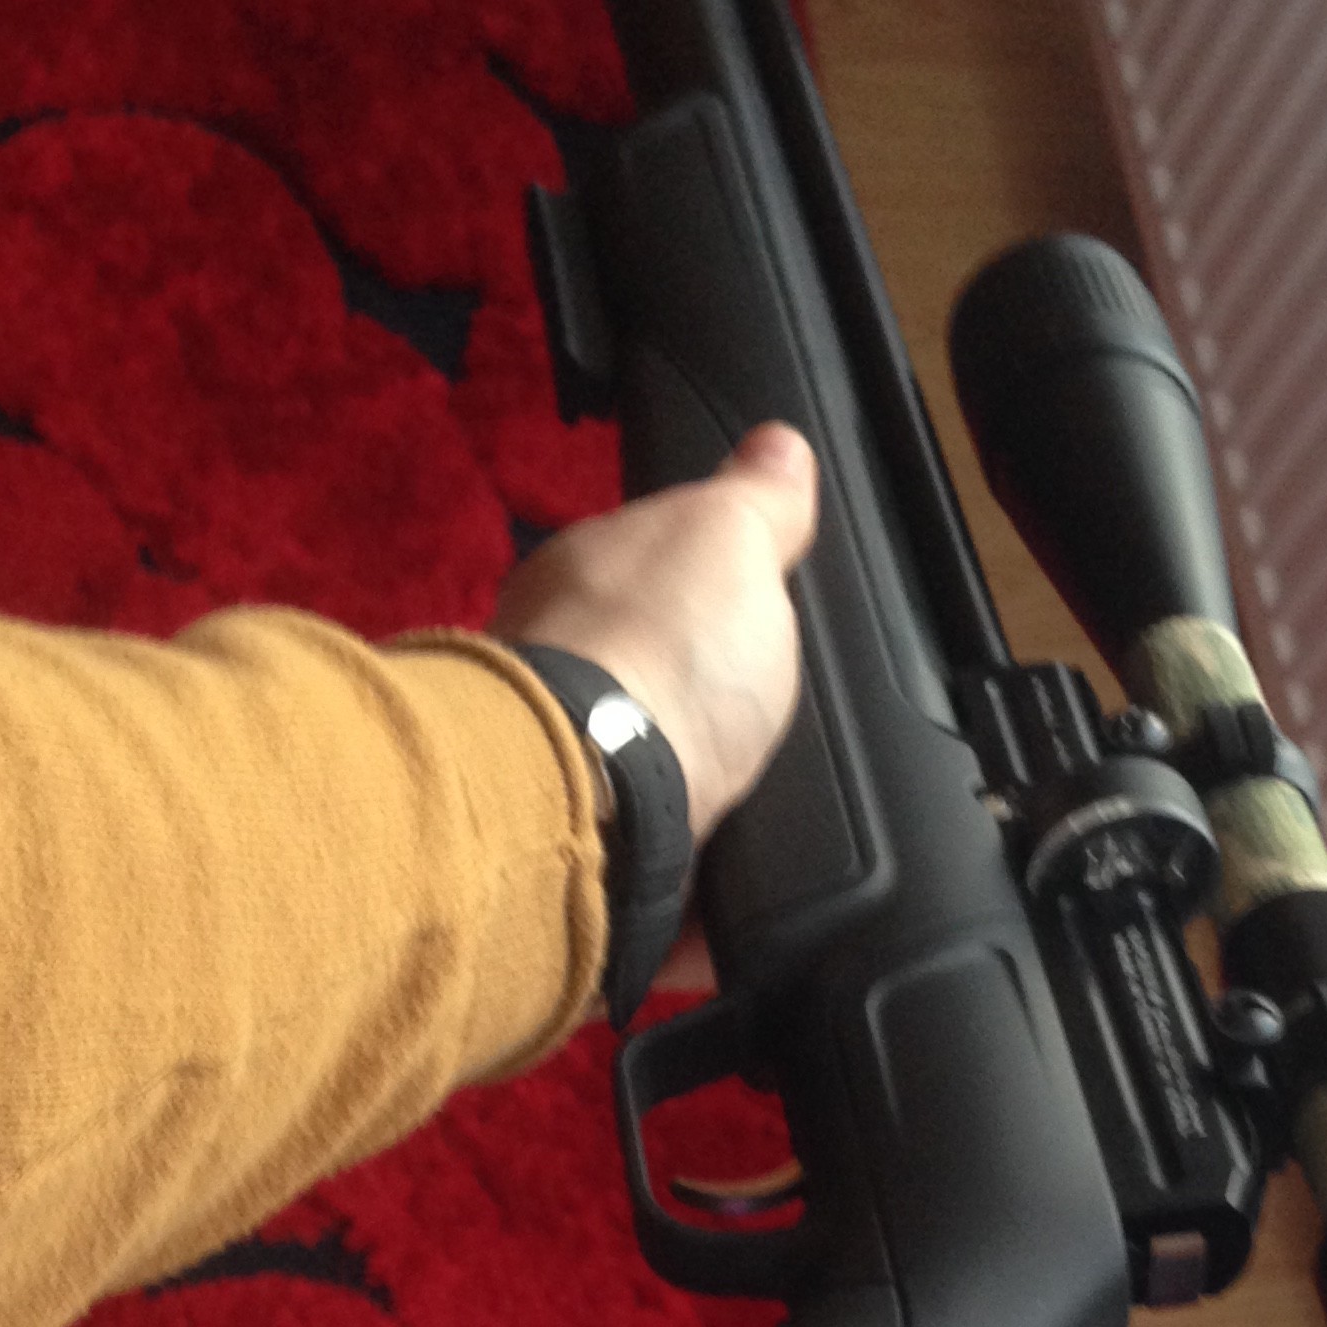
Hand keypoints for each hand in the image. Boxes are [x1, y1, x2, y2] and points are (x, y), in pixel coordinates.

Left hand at [490, 422, 818, 993]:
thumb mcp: (733, 539)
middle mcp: (548, 665)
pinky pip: (637, 858)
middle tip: (759, 722)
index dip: (706, 592)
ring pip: (628, 765)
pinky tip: (716, 879)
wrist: (602, 803)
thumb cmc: (663, 653)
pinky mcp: (574, 853)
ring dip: (678, 781)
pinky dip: (677, 870)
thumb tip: (778, 447)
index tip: (754, 623)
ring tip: (744, 805)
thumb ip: (757, 501)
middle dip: (688, 696)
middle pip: (637, 673)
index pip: (648, 572)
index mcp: (581, 576)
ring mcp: (553, 761)